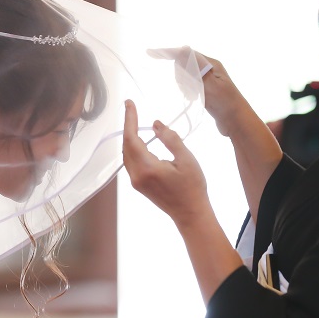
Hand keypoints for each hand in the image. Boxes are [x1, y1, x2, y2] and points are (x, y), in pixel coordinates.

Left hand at [122, 99, 209, 226]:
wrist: (191, 214)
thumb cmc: (193, 187)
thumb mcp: (186, 159)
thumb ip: (170, 139)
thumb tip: (155, 124)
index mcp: (147, 168)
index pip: (132, 138)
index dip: (129, 119)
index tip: (129, 103)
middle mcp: (136, 175)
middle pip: (126, 145)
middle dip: (128, 125)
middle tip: (131, 107)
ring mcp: (135, 182)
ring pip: (127, 154)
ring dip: (130, 137)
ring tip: (135, 121)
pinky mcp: (138, 185)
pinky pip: (131, 162)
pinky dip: (133, 148)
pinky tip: (140, 141)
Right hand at [147, 47, 245, 137]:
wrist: (237, 122)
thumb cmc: (225, 102)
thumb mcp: (209, 84)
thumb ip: (195, 68)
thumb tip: (183, 49)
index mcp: (211, 64)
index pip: (186, 54)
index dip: (168, 53)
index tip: (150, 53)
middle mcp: (209, 69)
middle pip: (184, 64)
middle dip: (181, 75)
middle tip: (189, 90)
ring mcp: (207, 79)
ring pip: (186, 76)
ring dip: (185, 85)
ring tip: (193, 96)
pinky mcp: (206, 89)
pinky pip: (190, 85)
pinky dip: (188, 90)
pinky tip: (193, 98)